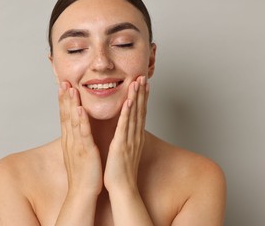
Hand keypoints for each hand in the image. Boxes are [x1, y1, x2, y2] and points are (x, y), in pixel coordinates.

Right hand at [58, 82, 102, 196]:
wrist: (82, 193)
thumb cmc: (83, 174)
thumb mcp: (78, 152)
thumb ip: (77, 139)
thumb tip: (77, 130)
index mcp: (70, 140)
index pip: (65, 116)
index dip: (63, 101)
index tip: (63, 86)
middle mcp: (70, 140)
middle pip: (66, 115)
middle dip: (64, 97)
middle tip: (63, 81)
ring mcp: (77, 145)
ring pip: (73, 121)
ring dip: (71, 104)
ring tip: (70, 89)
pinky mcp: (86, 152)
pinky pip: (83, 134)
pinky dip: (81, 121)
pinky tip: (80, 110)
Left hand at [104, 76, 148, 192]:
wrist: (122, 188)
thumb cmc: (122, 172)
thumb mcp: (126, 151)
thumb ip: (127, 139)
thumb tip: (127, 131)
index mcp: (135, 137)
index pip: (140, 113)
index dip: (142, 97)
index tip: (143, 84)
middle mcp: (135, 136)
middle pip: (140, 110)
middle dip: (142, 92)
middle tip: (143, 76)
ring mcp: (130, 139)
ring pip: (134, 114)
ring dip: (136, 97)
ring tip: (138, 82)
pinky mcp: (121, 145)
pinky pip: (125, 126)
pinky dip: (127, 113)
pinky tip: (129, 101)